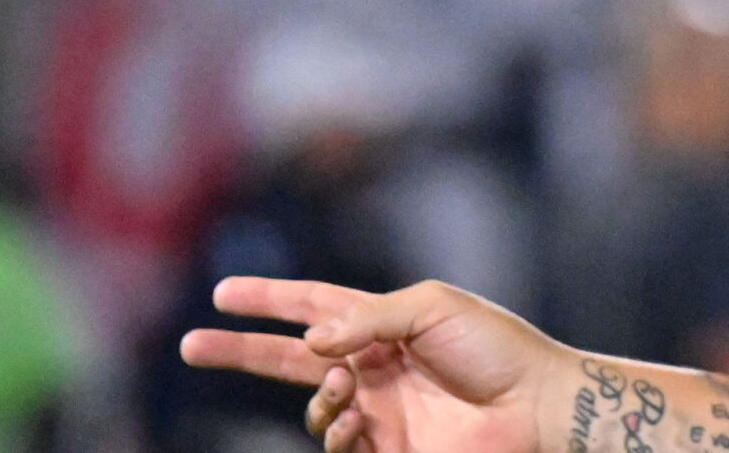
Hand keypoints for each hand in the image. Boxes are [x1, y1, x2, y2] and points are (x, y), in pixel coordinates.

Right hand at [180, 276, 566, 452]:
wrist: (536, 406)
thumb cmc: (496, 348)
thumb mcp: (433, 310)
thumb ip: (367, 318)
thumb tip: (310, 336)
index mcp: (386, 323)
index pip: (314, 304)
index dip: (270, 299)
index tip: (222, 292)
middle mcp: (376, 365)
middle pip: (291, 357)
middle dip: (242, 351)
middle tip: (192, 344)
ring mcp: (379, 410)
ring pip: (316, 407)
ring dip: (320, 397)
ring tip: (348, 391)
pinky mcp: (388, 449)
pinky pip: (338, 444)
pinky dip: (337, 433)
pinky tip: (359, 422)